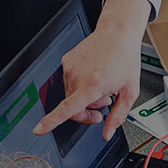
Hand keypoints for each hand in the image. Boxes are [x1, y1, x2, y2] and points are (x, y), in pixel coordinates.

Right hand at [35, 0, 149, 139]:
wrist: (117, 33)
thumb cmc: (125, 59)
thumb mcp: (129, 92)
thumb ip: (117, 116)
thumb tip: (107, 133)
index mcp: (93, 84)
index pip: (67, 108)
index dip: (51, 121)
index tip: (38, 129)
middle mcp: (78, 75)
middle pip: (72, 108)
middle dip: (86, 114)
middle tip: (101, 110)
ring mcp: (70, 67)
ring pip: (70, 95)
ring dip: (84, 98)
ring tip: (101, 87)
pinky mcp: (66, 61)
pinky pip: (69, 82)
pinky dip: (80, 84)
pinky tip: (94, 77)